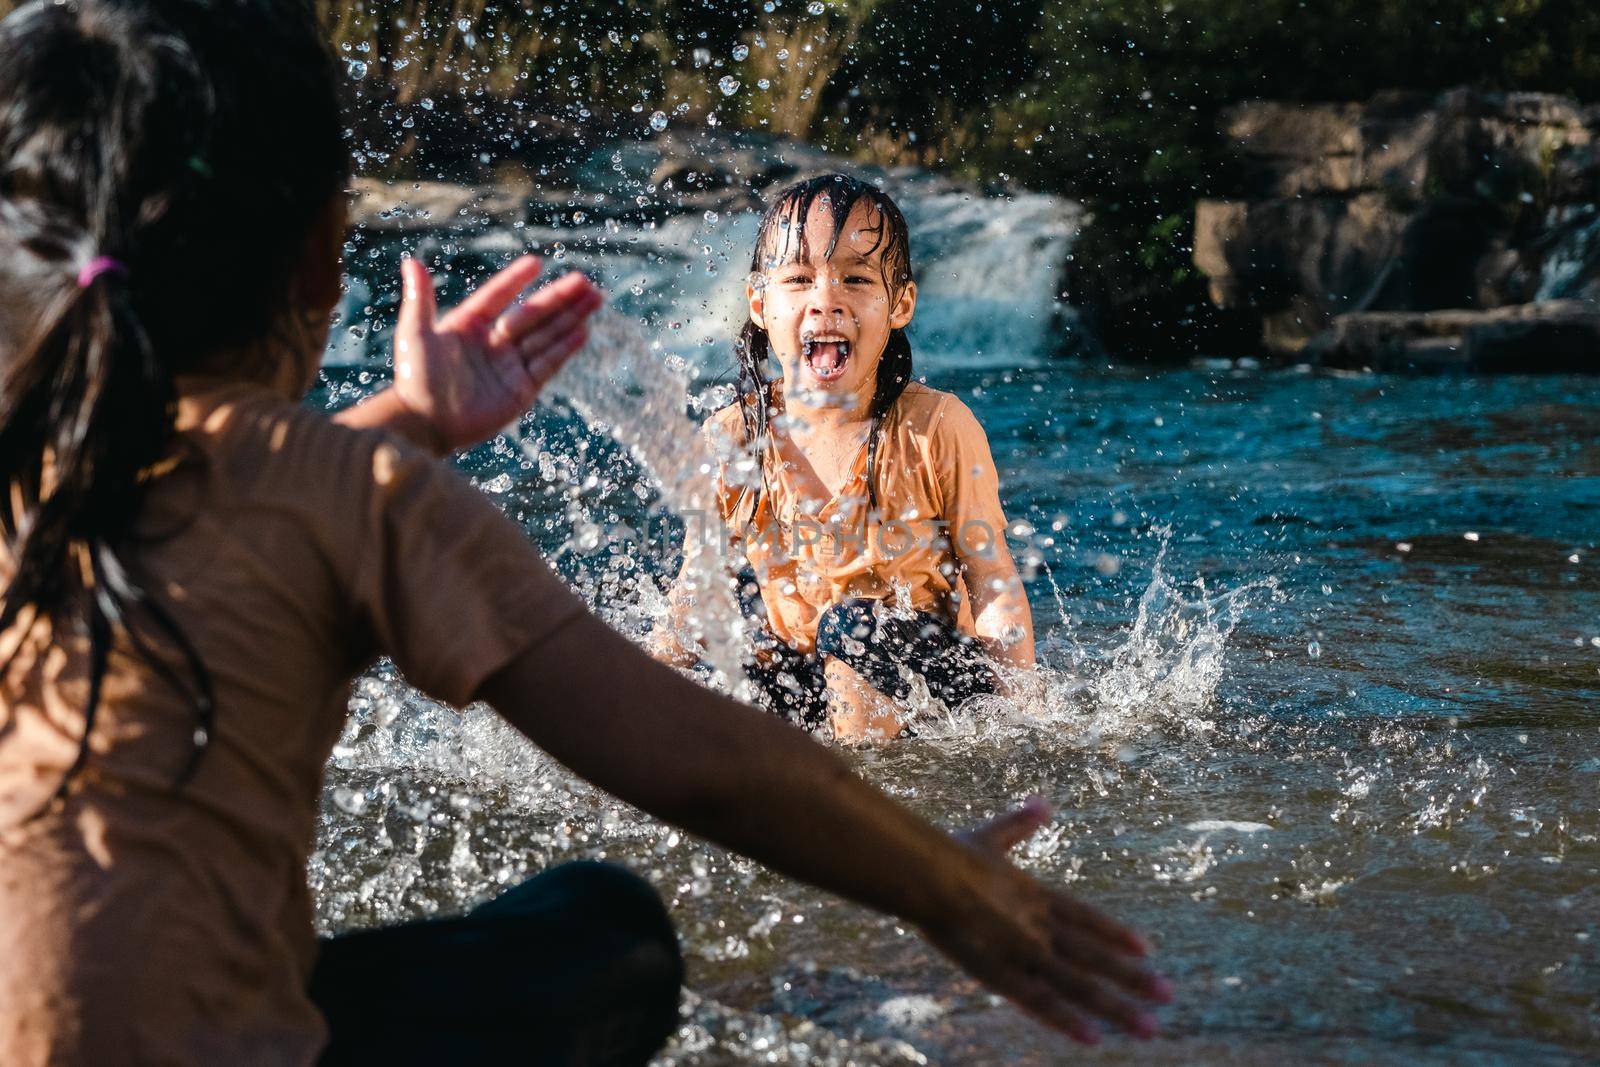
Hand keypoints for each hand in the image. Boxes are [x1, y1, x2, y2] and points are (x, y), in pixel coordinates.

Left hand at [393, 255, 603, 451]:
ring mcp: (509, 366)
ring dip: (570, 318)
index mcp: (468, 325)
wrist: (424, 425)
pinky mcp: (521, 390)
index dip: (516, 280)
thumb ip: (420, 298)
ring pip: (546, 336)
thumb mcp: (415, 334)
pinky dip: (565, 348)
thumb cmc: (414, 379)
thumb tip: (411, 262)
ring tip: (594, 299)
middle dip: (559, 298)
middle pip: (532, 315)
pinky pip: (547, 364)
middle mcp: (492, 343)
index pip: (498, 296)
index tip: (536, 262)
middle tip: (585, 281)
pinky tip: (583, 331)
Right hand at [925, 797, 1171, 1044]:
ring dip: (1115, 1008)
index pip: (1086, 918)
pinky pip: (1039, 1002)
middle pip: (1094, 956)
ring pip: (1079, 984)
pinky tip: (1094, 1038)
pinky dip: (1067, 1020)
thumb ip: (1019, 824)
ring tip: (1150, 1029)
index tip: (1147, 948)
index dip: (1115, 934)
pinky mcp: (1002, 973)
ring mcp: (1026, 951)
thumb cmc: (949, 854)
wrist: (929, 873)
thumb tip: (1043, 801)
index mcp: (1036, 895)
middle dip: (1132, 978)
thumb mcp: (991, 837)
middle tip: (1169, 995)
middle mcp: (1040, 926)